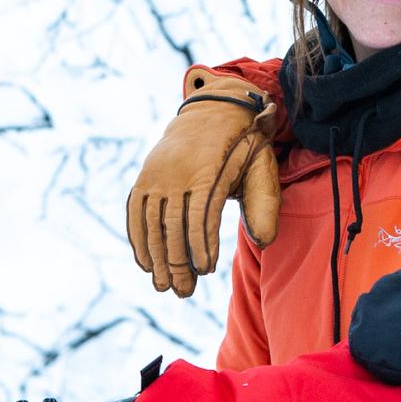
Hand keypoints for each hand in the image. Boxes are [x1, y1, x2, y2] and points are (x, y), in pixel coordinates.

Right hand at [125, 69, 284, 297]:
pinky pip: (135, 212)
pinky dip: (138, 239)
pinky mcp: (145, 178)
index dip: (201, 246)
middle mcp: (177, 172)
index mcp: (208, 170)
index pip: (200, 216)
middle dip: (177, 262)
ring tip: (165, 286)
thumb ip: (265, 203)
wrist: (214, 110)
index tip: (206, 269)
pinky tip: (145, 264)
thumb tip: (264, 241)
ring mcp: (156, 174)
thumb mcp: (262, 167)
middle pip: (172, 225)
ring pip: (151, 223)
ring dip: (156, 258)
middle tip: (184, 291)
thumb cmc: (243, 147)